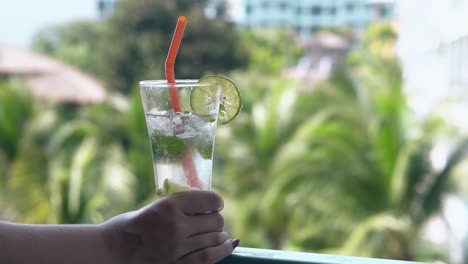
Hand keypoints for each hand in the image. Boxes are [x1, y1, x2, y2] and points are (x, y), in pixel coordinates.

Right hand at [100, 191, 234, 263]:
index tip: (214, 205)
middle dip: (216, 220)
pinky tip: (226, 245)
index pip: (210, 200)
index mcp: (169, 205)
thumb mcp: (154, 207)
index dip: (215, 202)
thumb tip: (207, 206)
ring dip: (220, 235)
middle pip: (215, 220)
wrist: (110, 252)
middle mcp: (175, 226)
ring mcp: (177, 248)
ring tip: (219, 234)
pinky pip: (209, 258)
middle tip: (211, 221)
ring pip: (214, 239)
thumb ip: (179, 206)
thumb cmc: (130, 226)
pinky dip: (222, 250)